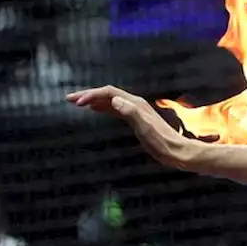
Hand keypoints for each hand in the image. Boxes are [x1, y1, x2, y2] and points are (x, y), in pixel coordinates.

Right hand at [67, 86, 206, 168]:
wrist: (177, 152)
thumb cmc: (161, 143)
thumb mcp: (145, 129)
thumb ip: (131, 113)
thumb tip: (115, 100)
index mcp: (135, 104)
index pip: (108, 93)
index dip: (92, 95)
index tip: (77, 103)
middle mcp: (134, 104)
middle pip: (107, 94)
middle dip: (88, 95)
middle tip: (69, 99)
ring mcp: (135, 111)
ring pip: (110, 100)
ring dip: (93, 100)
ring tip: (77, 103)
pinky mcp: (136, 120)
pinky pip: (115, 109)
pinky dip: (102, 107)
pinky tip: (95, 110)